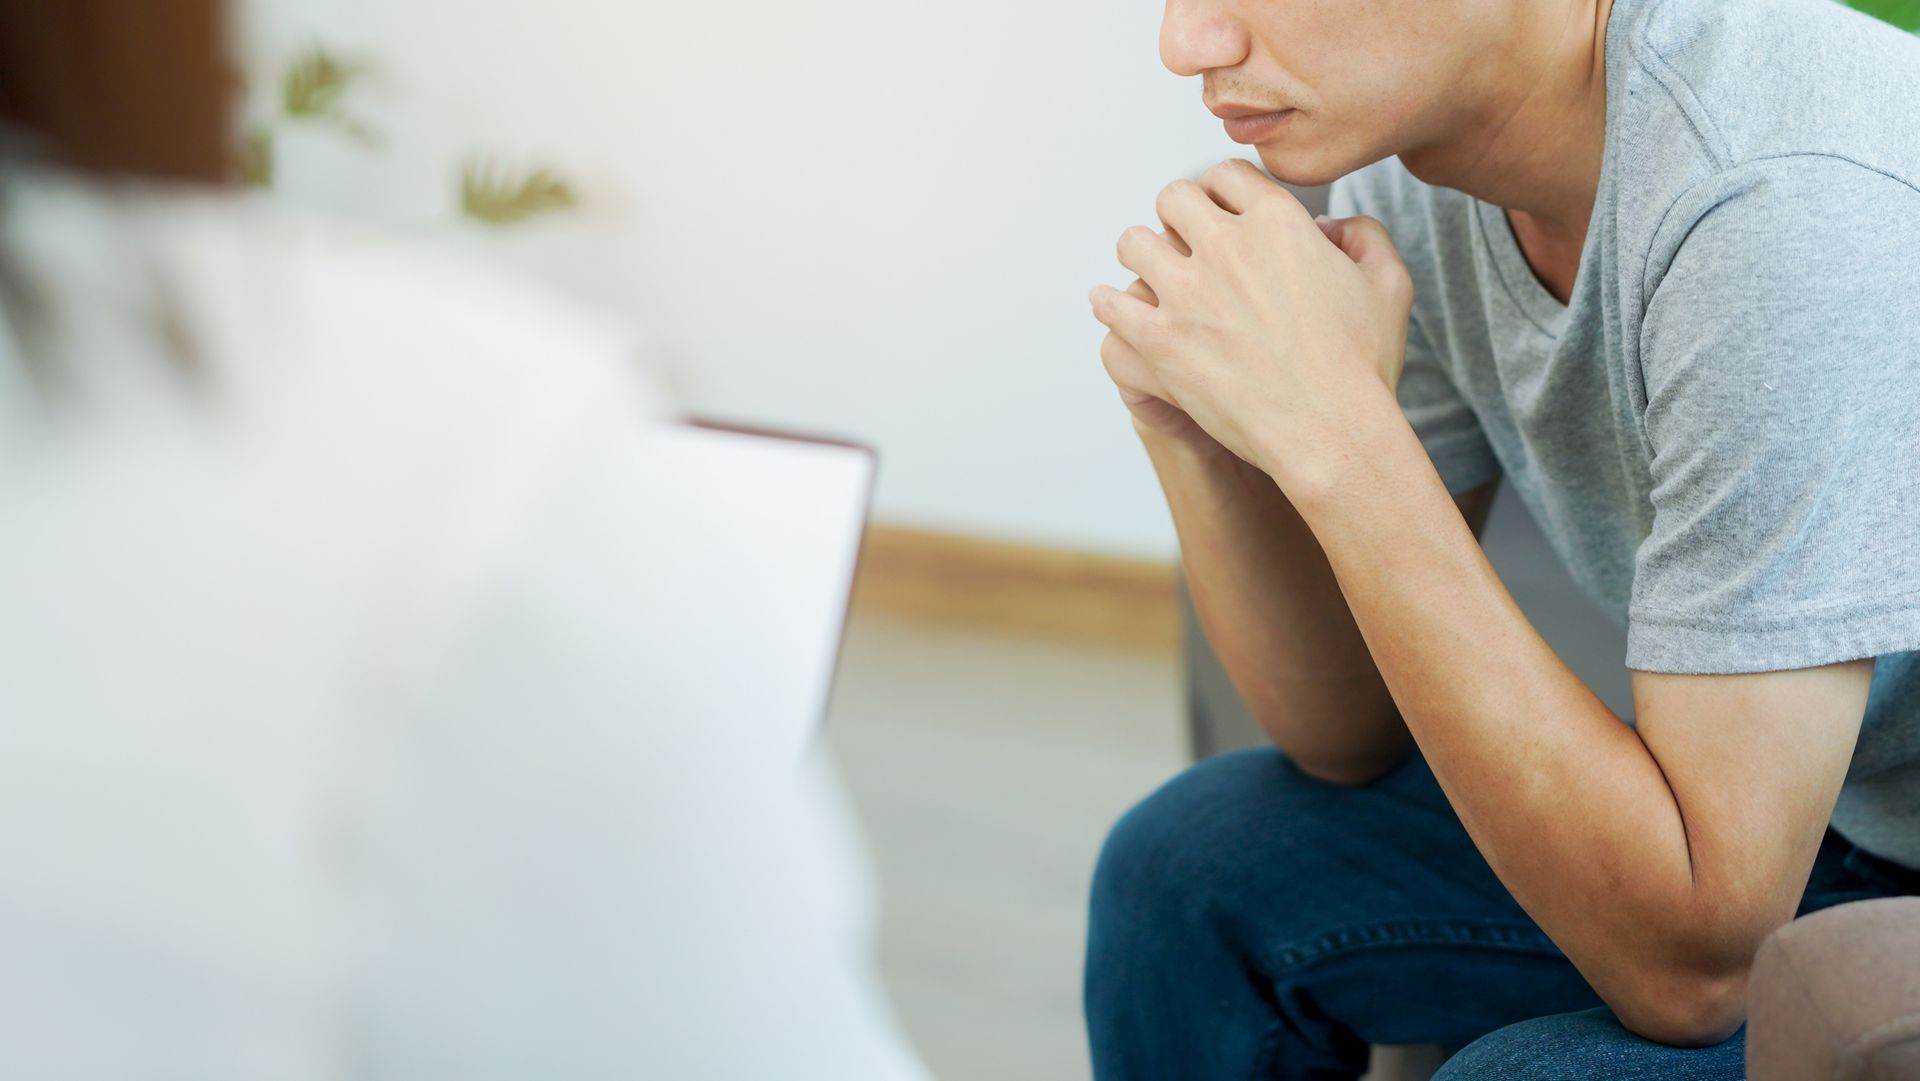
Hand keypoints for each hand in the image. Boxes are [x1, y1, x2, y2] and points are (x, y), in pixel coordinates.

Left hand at [1087, 158, 1414, 492]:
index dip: (1221, 191)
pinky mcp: (1161, 340)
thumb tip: (1328, 227)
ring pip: (1133, 243)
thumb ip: (1363, 236)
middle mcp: (1227, 246)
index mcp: (1278, 222)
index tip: (1218, 211)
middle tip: (1182, 241)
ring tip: (1149, 271)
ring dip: (1141, 254)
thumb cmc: (1363, 365)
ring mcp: (1188, 293)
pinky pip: (1111, 304)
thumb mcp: (1389, 284)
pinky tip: (1114, 306)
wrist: (1332, 430)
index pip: (1226, 176)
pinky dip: (1108, 302)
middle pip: (1173, 198)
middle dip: (1177, 215)